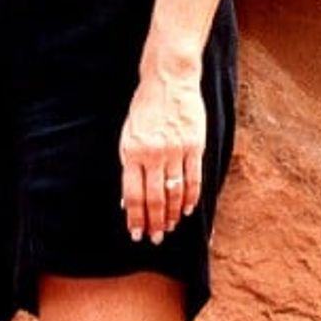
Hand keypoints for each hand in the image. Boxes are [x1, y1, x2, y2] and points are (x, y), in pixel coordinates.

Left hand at [118, 71, 205, 243]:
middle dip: (154, 222)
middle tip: (155, 239)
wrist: (168, 81)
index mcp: (131, 151)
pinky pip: (193, 179)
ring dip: (171, 214)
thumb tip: (126, 198)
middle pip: (153, 197)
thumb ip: (129, 164)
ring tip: (169, 228)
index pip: (132, 193)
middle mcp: (152, 154)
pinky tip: (185, 210)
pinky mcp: (194, 147)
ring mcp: (174, 151)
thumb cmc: (144, 109)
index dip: (135, 217)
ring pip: (174, 192)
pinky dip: (190, 198)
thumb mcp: (128, 134)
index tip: (136, 234)